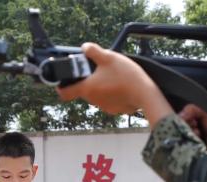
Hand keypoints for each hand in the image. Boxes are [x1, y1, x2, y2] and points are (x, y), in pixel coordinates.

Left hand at [57, 42, 172, 125]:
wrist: (145, 93)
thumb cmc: (125, 76)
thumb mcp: (108, 57)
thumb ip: (93, 51)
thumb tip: (84, 47)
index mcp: (87, 88)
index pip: (64, 93)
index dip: (61, 87)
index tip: (63, 81)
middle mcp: (93, 100)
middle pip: (83, 90)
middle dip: (88, 80)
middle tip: (98, 70)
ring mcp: (104, 106)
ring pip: (96, 95)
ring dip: (100, 86)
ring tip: (113, 76)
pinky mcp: (114, 109)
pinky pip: (108, 100)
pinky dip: (111, 93)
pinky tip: (121, 86)